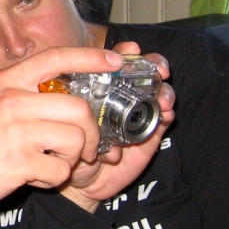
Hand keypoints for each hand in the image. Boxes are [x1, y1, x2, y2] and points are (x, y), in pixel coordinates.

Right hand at [0, 46, 125, 222]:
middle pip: (79, 108)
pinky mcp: (19, 163)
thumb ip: (20, 94)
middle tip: (86, 146)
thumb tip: (61, 95)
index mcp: (7, 82)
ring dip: (71, 158)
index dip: (91, 58)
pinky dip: (54, 178)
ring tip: (52, 162)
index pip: (57, 58)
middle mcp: (13, 101)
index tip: (115, 61)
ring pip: (75, 140)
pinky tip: (35, 176)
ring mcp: (17, 132)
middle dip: (91, 132)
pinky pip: (59, 170)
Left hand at [59, 42, 175, 210]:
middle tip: (159, 70)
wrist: (79, 177)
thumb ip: (66, 105)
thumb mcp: (62, 119)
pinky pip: (162, 120)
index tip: (132, 50)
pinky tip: (165, 115)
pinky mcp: (149, 134)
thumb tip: (72, 95)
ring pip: (158, 93)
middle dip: (155, 66)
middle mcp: (122, 95)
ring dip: (164, 92)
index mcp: (101, 84)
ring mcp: (138, 114)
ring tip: (161, 99)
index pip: (117, 60)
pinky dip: (166, 115)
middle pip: (145, 71)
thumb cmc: (66, 143)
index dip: (128, 52)